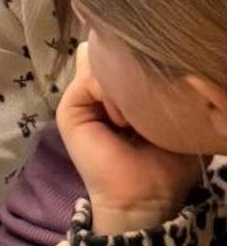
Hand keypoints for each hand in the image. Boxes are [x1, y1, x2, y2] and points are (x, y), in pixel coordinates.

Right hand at [56, 46, 202, 237]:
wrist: (146, 197)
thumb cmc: (166, 163)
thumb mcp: (175, 118)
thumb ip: (171, 88)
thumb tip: (168, 57)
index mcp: (121, 92)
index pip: (121, 51)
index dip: (137, 55)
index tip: (158, 74)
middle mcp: (98, 91)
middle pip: (104, 47)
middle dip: (125, 62)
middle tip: (145, 91)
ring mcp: (82, 98)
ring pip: (94, 56)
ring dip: (118, 80)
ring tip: (134, 114)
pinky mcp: (70, 108)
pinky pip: (88, 79)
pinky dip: (109, 94)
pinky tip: (123, 121)